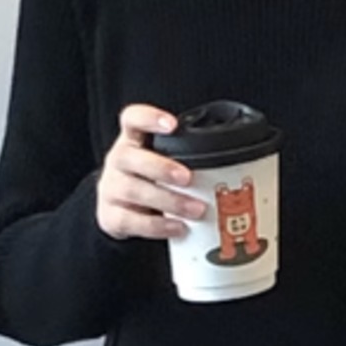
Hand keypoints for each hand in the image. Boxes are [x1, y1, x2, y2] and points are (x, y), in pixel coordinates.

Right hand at [96, 104, 210, 241]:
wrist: (119, 211)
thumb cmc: (150, 181)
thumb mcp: (160, 162)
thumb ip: (183, 157)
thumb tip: (235, 164)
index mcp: (132, 141)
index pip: (132, 119)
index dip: (149, 118)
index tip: (172, 126)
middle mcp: (118, 160)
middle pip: (130, 157)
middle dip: (161, 167)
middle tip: (188, 178)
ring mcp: (110, 189)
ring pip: (133, 190)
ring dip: (168, 200)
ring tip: (195, 210)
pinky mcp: (111, 216)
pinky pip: (131, 221)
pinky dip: (157, 226)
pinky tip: (178, 227)